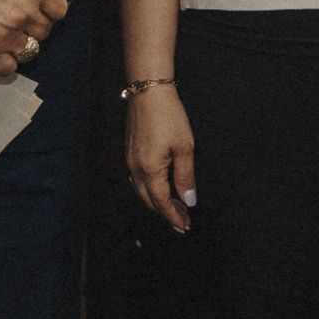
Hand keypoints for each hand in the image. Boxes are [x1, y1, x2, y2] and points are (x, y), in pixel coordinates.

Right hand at [0, 0, 79, 68]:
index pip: (60, 10)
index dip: (48, 7)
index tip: (35, 4)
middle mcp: (23, 13)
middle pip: (44, 31)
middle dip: (34, 23)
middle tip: (16, 15)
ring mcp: (3, 34)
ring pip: (28, 49)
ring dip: (20, 41)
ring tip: (5, 29)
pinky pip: (7, 67)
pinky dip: (5, 60)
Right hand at [125, 86, 195, 231]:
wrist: (148, 91)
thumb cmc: (169, 117)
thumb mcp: (184, 147)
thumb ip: (185, 176)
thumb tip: (189, 200)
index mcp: (149, 171)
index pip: (161, 203)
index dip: (174, 216)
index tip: (185, 226)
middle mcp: (135, 169)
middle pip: (149, 201)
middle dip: (166, 212)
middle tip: (183, 219)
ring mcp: (129, 161)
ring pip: (141, 191)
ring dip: (157, 201)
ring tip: (175, 205)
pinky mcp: (129, 152)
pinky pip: (137, 180)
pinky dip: (150, 189)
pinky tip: (160, 186)